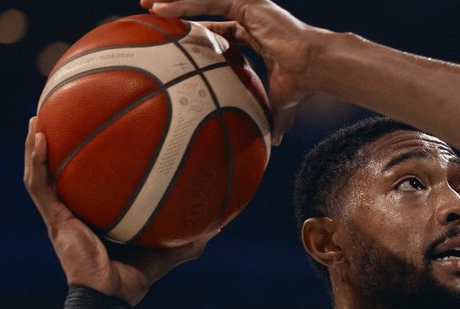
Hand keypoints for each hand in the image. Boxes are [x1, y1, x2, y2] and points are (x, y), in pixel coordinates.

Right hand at [24, 117, 211, 305]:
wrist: (110, 297)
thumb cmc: (134, 279)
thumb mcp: (167, 253)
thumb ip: (190, 240)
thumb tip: (219, 226)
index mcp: (94, 217)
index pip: (88, 185)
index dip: (88, 164)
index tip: (95, 136)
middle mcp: (73, 211)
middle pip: (61, 173)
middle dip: (58, 146)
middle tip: (59, 117)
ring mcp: (59, 215)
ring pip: (41, 173)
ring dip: (35, 146)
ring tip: (37, 117)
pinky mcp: (53, 219)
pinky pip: (39, 185)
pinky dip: (37, 161)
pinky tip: (40, 137)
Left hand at [142, 0, 317, 143]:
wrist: (313, 67)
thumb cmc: (301, 84)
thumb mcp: (279, 104)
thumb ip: (272, 118)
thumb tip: (274, 143)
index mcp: (257, 35)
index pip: (222, 30)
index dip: (201, 33)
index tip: (180, 39)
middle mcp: (251, 16)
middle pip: (207, 9)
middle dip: (181, 11)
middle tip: (153, 14)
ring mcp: (248, 6)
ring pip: (203, 0)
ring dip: (174, 2)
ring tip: (146, 5)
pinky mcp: (247, 1)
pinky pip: (208, 1)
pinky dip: (184, 4)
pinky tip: (160, 8)